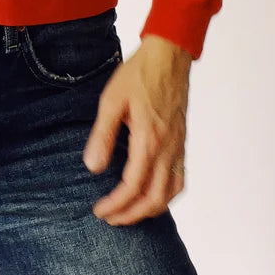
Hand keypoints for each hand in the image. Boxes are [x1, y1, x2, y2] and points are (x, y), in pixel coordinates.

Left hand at [82, 34, 190, 224]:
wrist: (169, 56)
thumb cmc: (138, 75)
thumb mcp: (111, 101)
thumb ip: (103, 136)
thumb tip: (93, 168)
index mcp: (149, 139)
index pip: (133, 186)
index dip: (115, 204)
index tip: (99, 210)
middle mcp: (168, 148)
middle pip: (155, 198)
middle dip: (132, 215)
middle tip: (110, 218)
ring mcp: (178, 146)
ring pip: (171, 192)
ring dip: (150, 209)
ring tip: (129, 213)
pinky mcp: (181, 141)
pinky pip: (180, 179)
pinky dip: (167, 196)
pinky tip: (152, 195)